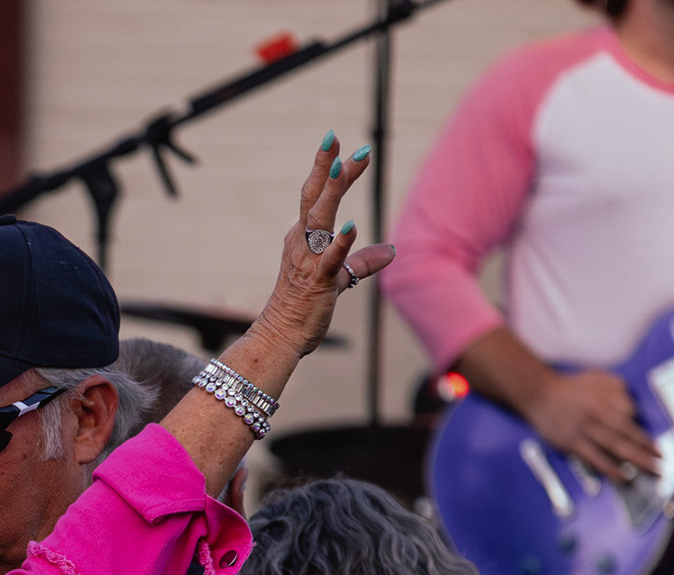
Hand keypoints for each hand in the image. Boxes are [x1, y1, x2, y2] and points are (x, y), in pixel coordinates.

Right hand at [250, 134, 397, 358]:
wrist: (282, 337)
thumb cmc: (305, 306)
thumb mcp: (339, 278)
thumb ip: (362, 260)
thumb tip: (391, 249)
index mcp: (303, 237)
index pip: (315, 195)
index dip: (326, 167)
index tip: (338, 142)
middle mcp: (301, 243)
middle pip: (313, 197)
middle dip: (325, 167)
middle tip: (336, 137)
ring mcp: (307, 261)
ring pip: (319, 220)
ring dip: (331, 193)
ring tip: (343, 166)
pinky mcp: (318, 282)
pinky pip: (330, 260)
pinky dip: (341, 242)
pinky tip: (353, 225)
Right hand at [525, 370, 660, 476]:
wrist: (539, 394)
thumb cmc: (572, 387)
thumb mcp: (599, 377)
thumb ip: (619, 389)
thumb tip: (635, 408)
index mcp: (605, 399)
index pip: (632, 415)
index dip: (643, 428)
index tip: (655, 441)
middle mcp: (597, 416)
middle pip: (629, 434)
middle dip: (648, 449)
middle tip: (663, 460)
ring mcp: (584, 431)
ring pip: (615, 448)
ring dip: (636, 461)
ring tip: (651, 471)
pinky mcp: (572, 444)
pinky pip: (595, 459)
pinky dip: (610, 469)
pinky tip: (623, 478)